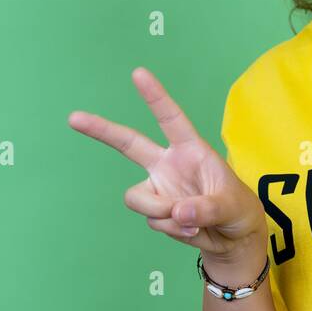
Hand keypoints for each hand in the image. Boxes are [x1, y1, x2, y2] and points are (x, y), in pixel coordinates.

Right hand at [68, 67, 265, 259]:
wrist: (233, 237)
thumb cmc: (237, 209)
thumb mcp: (231, 206)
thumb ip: (206, 208)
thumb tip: (177, 212)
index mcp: (190, 150)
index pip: (171, 119)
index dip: (155, 96)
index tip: (138, 73)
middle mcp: (168, 164)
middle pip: (129, 143)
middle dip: (101, 130)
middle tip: (73, 117)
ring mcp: (158, 187)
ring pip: (137, 197)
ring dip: (162, 213)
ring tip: (193, 221)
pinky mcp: (155, 210)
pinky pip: (152, 219)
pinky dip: (172, 229)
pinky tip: (191, 229)